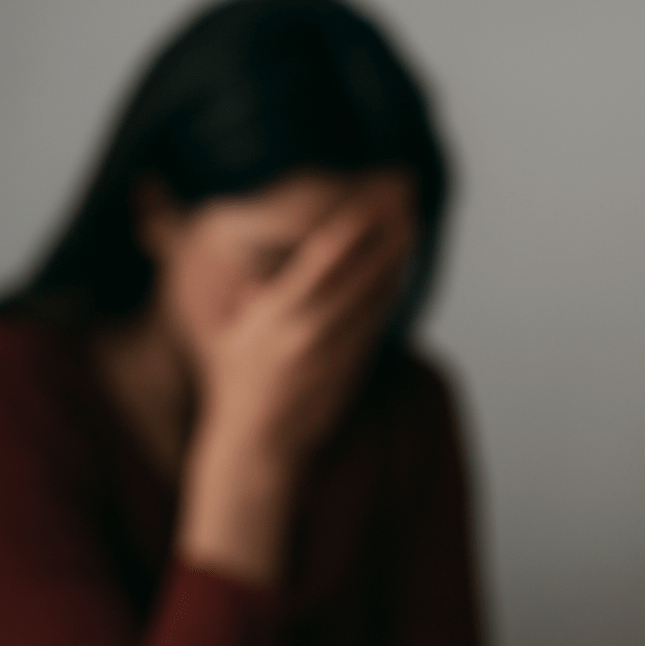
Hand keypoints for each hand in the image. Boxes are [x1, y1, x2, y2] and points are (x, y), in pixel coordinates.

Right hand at [179, 177, 416, 586]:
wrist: (260, 445)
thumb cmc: (239, 387)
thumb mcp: (233, 335)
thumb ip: (253, 301)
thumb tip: (261, 277)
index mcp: (276, 314)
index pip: (321, 259)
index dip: (353, 226)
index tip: (373, 200)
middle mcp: (311, 329)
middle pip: (361, 272)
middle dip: (387, 235)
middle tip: (409, 202)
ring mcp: (337, 350)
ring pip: (376, 296)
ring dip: (394, 260)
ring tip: (411, 227)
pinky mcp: (354, 368)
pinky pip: (377, 322)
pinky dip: (388, 294)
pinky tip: (398, 273)